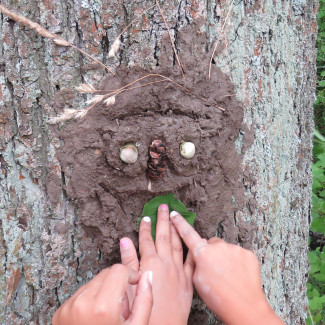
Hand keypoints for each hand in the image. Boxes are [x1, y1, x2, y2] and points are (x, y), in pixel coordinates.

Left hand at [52, 265, 151, 324]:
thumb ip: (145, 300)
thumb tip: (147, 276)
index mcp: (103, 307)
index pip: (119, 270)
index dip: (131, 275)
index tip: (135, 284)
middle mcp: (82, 303)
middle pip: (106, 273)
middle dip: (118, 283)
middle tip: (122, 307)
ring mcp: (68, 308)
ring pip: (93, 282)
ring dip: (104, 291)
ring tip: (108, 315)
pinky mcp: (60, 312)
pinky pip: (80, 294)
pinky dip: (91, 300)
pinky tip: (95, 319)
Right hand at [120, 204, 193, 324]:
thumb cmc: (144, 309)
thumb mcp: (129, 285)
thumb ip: (128, 261)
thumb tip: (124, 240)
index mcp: (150, 262)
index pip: (146, 239)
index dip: (145, 227)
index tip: (145, 217)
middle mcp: (165, 262)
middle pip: (164, 236)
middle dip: (163, 220)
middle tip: (163, 206)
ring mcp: (179, 269)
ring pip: (178, 243)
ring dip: (176, 228)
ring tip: (175, 216)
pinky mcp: (188, 279)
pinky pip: (191, 259)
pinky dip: (192, 247)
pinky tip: (195, 238)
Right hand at [169, 211, 283, 324]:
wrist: (244, 306)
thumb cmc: (218, 298)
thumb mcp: (196, 281)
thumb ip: (195, 263)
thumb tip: (199, 254)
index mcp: (202, 253)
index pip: (188, 234)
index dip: (179, 223)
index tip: (174, 214)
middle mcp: (218, 246)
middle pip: (210, 244)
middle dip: (211, 252)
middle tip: (214, 269)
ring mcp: (234, 249)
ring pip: (225, 249)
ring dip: (224, 257)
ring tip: (228, 275)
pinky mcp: (247, 253)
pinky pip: (238, 254)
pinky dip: (237, 262)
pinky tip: (238, 274)